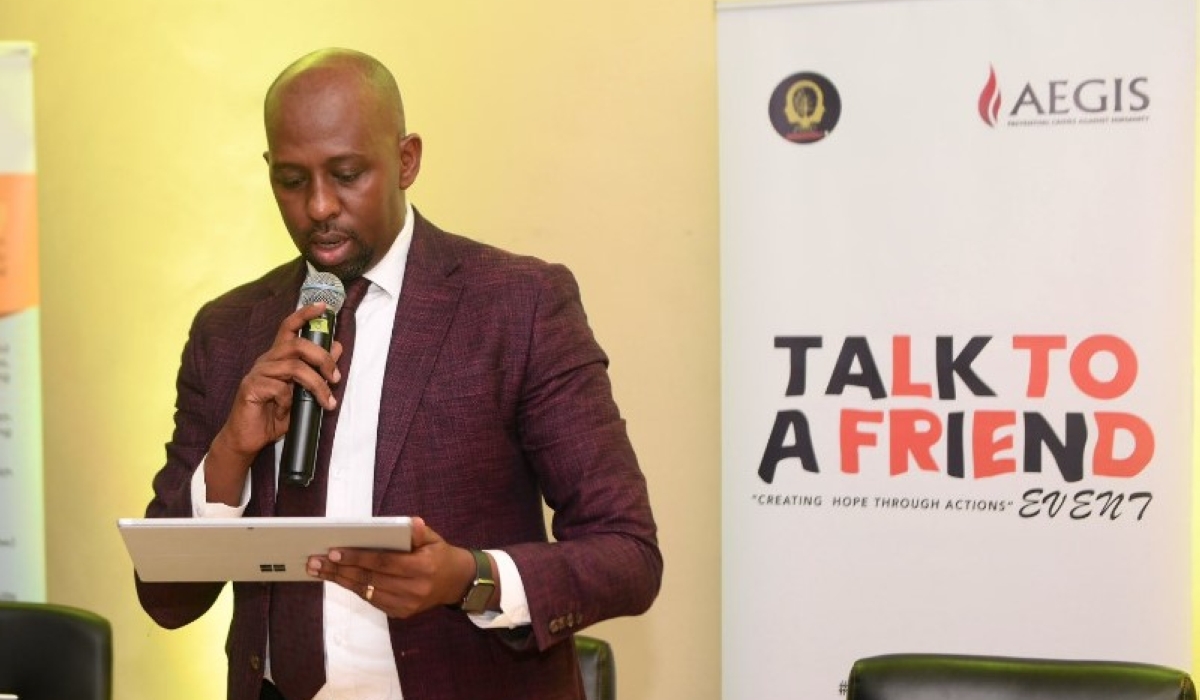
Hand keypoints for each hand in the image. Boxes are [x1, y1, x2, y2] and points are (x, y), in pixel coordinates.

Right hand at [205, 302, 342, 503]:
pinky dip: (289, 401)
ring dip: (316, 384)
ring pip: (293, 367)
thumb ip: (317, 371)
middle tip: (336, 378)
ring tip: (326, 402)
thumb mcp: (303, 393)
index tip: (324, 307)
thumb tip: (337, 347)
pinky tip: (286, 412)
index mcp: (278, 358)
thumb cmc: (275, 415)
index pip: (289, 327)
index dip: (305, 314)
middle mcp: (267, 361)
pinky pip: (279, 388)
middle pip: (297, 345)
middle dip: (323, 359)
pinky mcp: (250, 388)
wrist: (249, 439)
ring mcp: (257, 373)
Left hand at [306, 517, 486, 618]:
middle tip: (315, 561)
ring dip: (340, 580)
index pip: (384, 562)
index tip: (334, 551)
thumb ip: (419, 532)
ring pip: (366, 592)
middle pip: (370, 579)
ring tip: (319, 570)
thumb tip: (410, 523)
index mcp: (423, 567)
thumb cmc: (440, 555)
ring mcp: (407, 604)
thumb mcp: (434, 538)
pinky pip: (371, 600)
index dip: (358, 557)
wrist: (455, 583)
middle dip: (340, 569)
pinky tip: (338, 578)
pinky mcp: (401, 613)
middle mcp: (415, 589)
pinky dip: (353, 588)